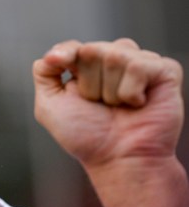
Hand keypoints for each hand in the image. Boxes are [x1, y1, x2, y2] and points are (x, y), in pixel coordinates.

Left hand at [32, 38, 182, 168]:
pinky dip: (130, 91)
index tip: (58, 63)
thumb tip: (49, 53)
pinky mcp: (163, 71)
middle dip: (88, 83)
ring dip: (109, 90)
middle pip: (91, 49)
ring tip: (118, 107)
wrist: (118, 160)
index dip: (64, 53)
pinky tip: (136, 105)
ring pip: (114, 54)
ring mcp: (139, 64)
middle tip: (99, 105)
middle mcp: (112, 62)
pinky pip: (138, 65)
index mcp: (86, 68)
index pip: (73, 46)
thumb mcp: (49, 106)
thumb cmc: (87, 138)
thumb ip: (44, 74)